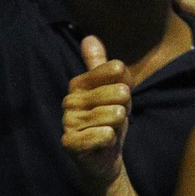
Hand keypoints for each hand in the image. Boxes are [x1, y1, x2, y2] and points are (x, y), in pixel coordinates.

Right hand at [62, 36, 131, 192]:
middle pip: (119, 93)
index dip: (127, 86)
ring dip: (118, 126)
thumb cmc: (109, 121)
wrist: (104, 158)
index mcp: (79, 83)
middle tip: (113, 119)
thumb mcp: (114, 90)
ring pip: (115, 115)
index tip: (118, 100)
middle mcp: (69, 100)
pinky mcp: (70, 143)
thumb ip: (105, 67)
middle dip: (124, 109)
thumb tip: (89, 37)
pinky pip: (105, 134)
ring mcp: (67, 122)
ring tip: (109, 130)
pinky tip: (103, 143)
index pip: (116, 70)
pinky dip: (111, 140)